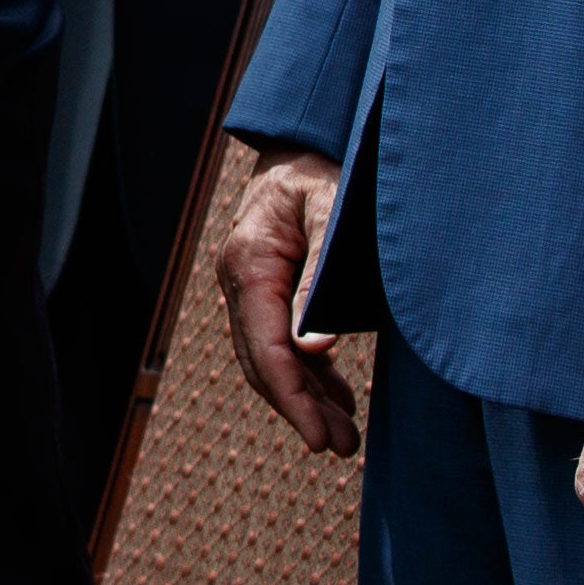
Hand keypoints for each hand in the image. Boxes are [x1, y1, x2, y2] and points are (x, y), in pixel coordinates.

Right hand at [218, 149, 363, 456]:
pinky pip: (281, 341)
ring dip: (304, 399)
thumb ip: (320, 276)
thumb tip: (314, 347)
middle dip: (299, 409)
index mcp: (249, 263)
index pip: (266, 348)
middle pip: (262, 362)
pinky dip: (308, 374)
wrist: (306, 137)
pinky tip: (336, 399)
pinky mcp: (266, 288)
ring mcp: (248, 286)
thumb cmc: (324, 167)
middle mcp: (239, 280)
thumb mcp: (330, 211)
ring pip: (270, 358)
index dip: (292, 399)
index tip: (320, 438)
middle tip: (339, 447)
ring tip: (344, 437)